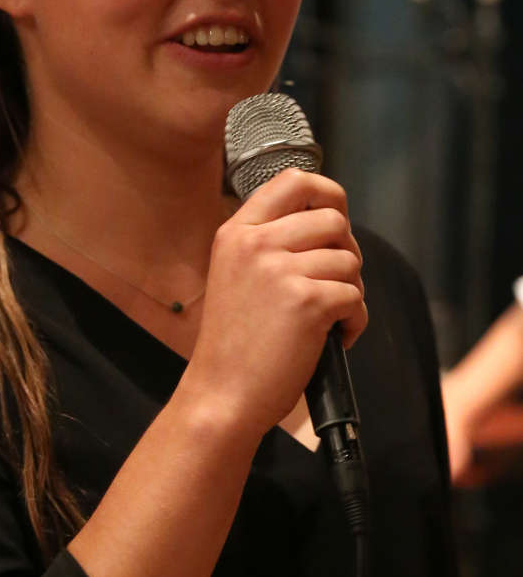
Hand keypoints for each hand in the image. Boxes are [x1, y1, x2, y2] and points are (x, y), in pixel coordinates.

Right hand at [184, 167, 367, 437]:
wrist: (222, 395)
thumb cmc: (236, 343)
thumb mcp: (236, 275)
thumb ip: (270, 243)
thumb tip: (332, 220)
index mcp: (237, 232)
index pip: (292, 181)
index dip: (326, 192)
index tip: (335, 217)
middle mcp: (256, 243)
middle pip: (332, 218)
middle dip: (346, 250)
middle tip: (334, 282)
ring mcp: (280, 270)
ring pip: (349, 259)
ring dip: (350, 291)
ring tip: (329, 319)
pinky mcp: (306, 302)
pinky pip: (355, 296)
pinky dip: (355, 321)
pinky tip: (335, 338)